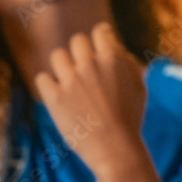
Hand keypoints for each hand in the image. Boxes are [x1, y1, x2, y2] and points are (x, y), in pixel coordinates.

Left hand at [34, 23, 148, 175]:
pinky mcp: (54, 98)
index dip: (99, 38)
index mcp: (112, 60)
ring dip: (63, 66)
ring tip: (69, 82)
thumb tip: (116, 48)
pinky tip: (56, 94)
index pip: (99, 31)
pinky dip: (48, 84)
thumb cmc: (131, 120)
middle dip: (80, 52)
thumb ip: (128, 63)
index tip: (98, 49)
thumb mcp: (139, 88)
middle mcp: (90, 65)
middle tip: (83, 69)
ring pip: (57, 55)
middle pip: (77, 41)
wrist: (116, 150)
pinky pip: (42, 78)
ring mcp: (70, 81)